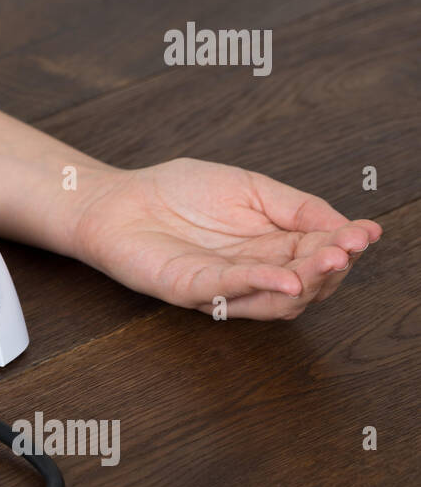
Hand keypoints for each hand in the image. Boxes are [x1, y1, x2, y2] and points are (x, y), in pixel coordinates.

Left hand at [71, 158, 381, 319]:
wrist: (118, 199)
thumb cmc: (177, 192)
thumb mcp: (250, 187)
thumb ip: (294, 205)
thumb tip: (346, 223)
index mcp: (272, 246)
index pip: (320, 253)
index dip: (346, 245)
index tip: (368, 233)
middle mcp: (254, 271)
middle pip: (308, 281)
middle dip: (333, 265)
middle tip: (348, 248)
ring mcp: (224, 286)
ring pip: (278, 298)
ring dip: (308, 280)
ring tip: (330, 260)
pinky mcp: (192, 290)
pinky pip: (232, 292)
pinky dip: (262, 284)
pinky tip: (287, 276)